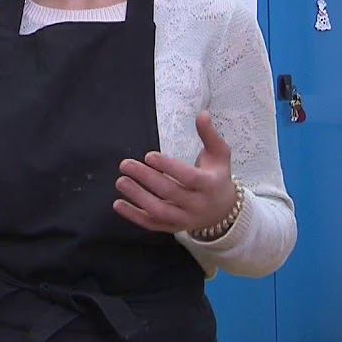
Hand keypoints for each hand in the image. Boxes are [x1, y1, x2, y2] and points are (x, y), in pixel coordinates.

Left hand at [113, 111, 236, 233]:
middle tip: (125, 164)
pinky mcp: (173, 228)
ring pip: (160, 212)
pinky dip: (134, 216)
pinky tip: (118, 203)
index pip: (188, 177)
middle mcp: (198, 205)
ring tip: (120, 181)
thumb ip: (209, 135)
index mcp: (210, 185)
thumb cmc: (217, 177)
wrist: (224, 211)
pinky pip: (152, 225)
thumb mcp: (219, 155)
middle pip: (170, 193)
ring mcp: (185, 219)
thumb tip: (202, 113)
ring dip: (137, 197)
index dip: (168, 167)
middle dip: (146, 178)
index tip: (148, 155)